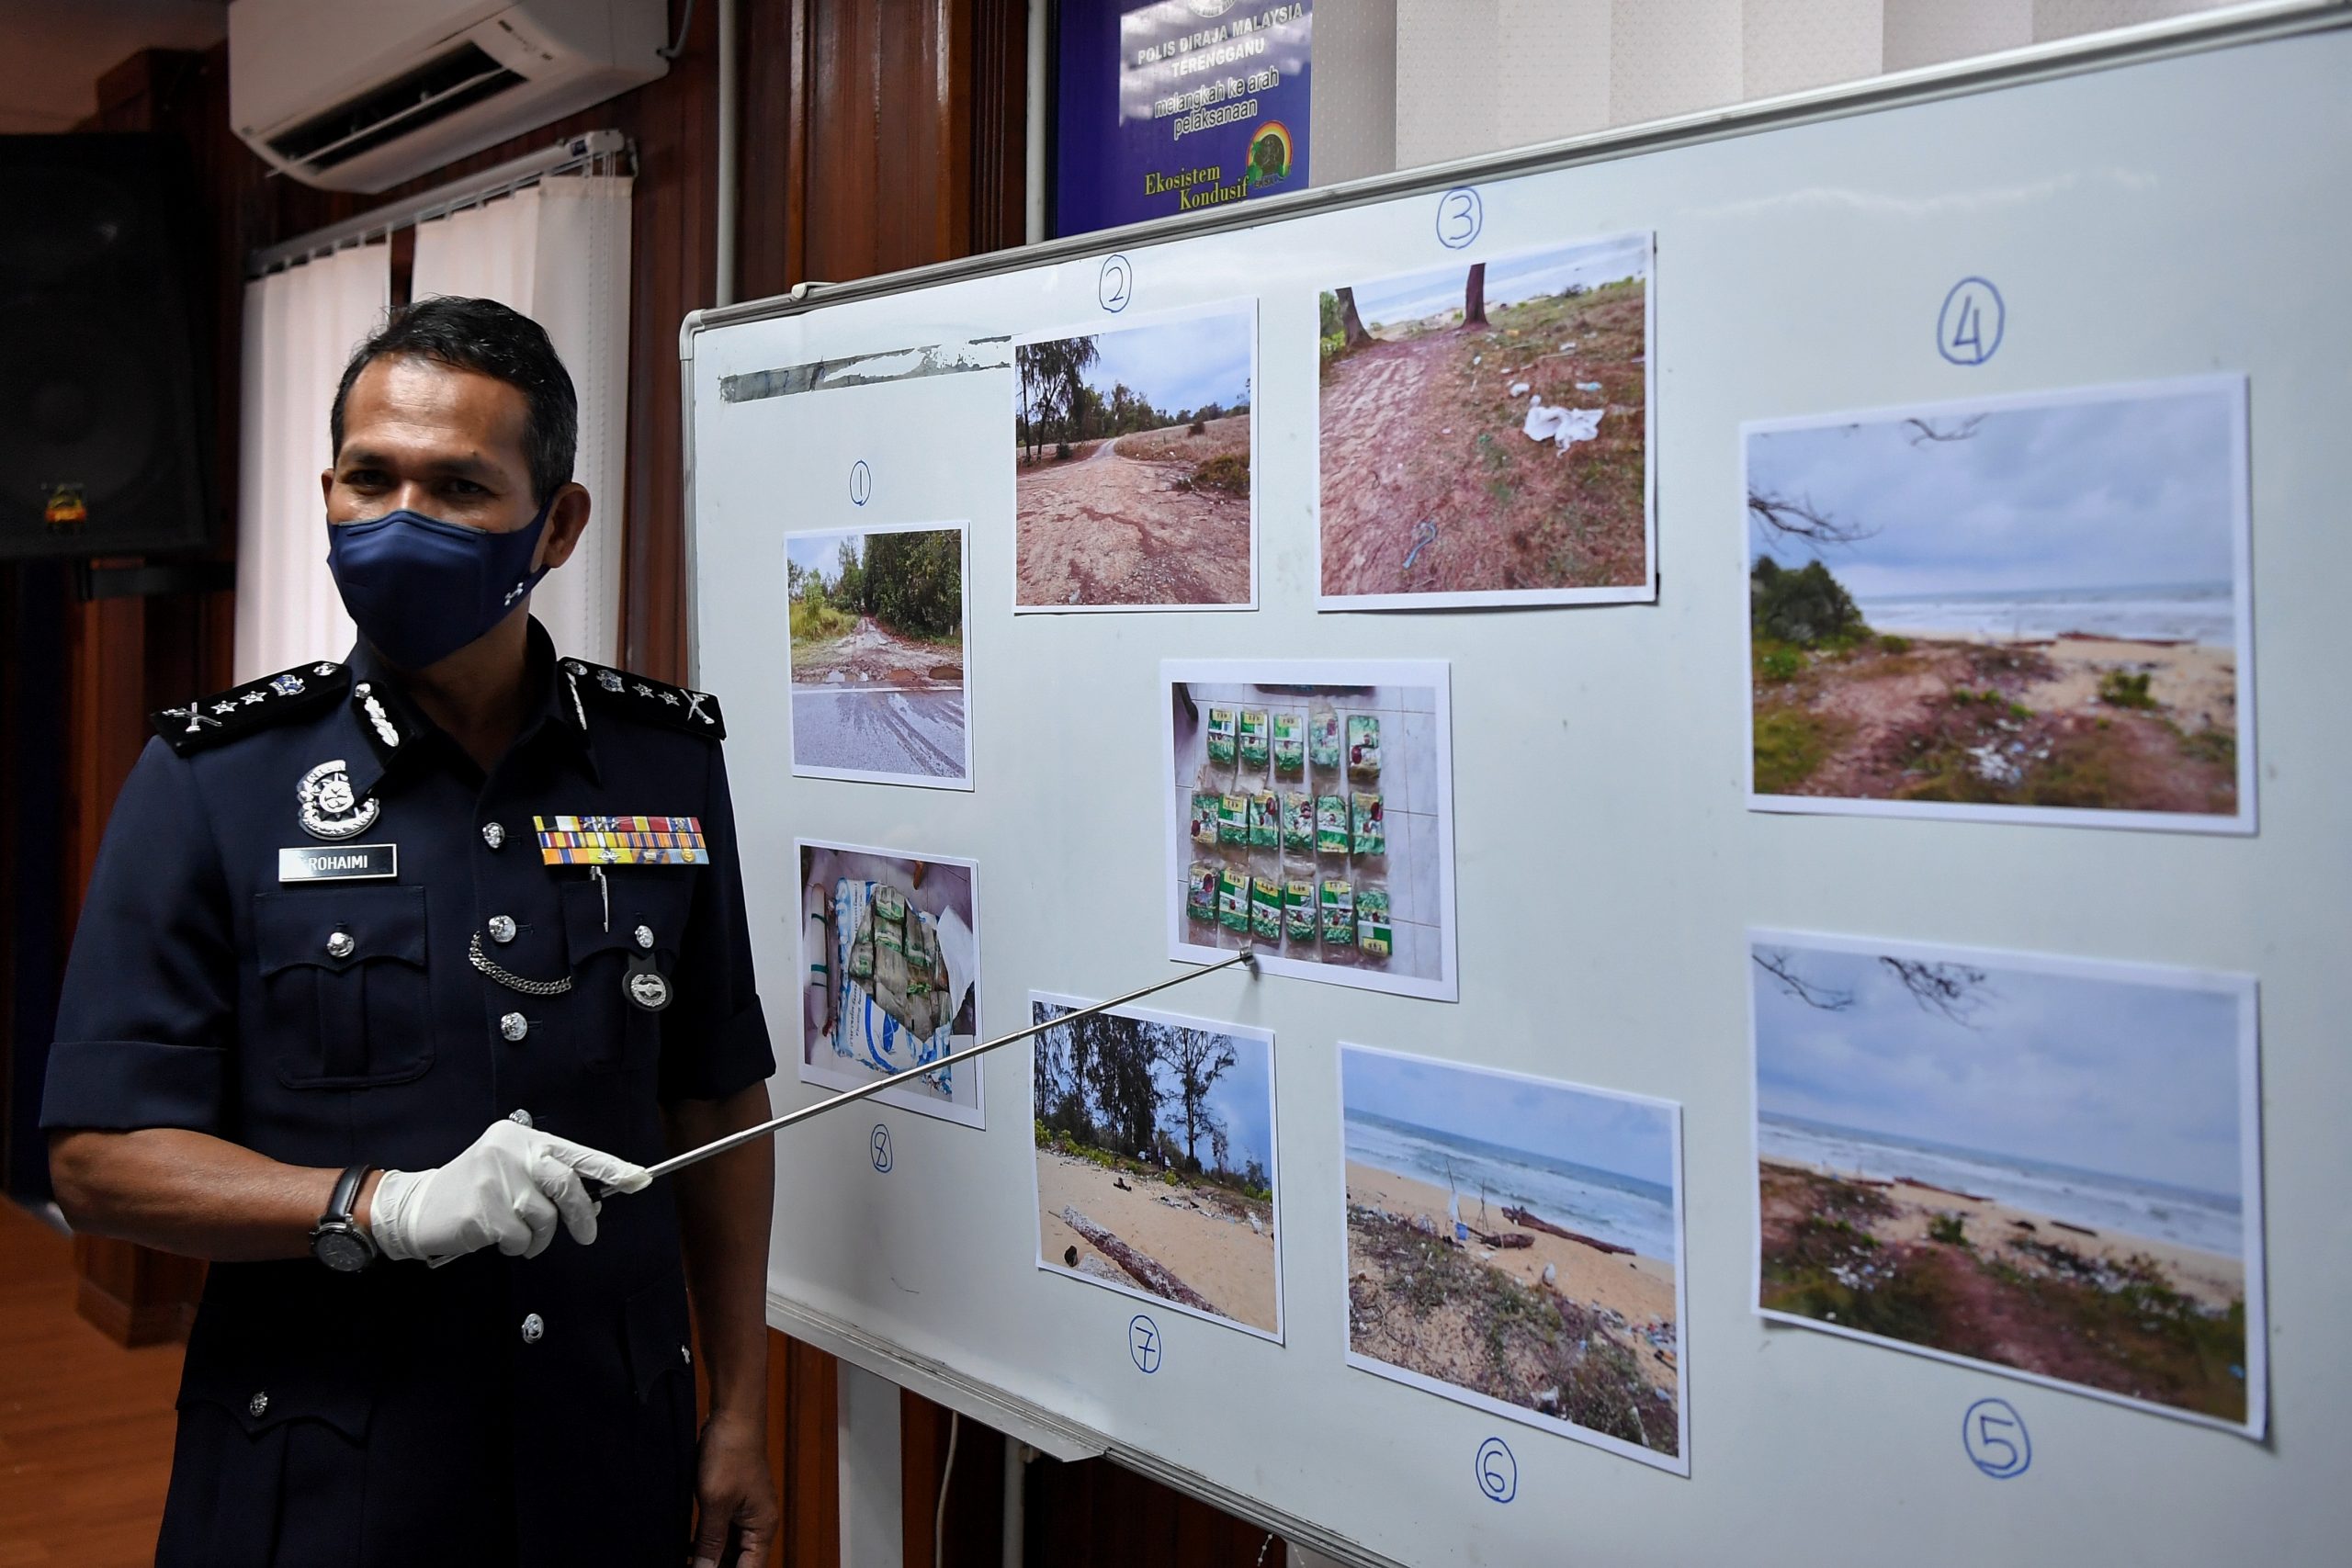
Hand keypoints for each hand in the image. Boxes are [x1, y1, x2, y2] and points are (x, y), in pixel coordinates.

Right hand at [368, 1119, 649, 1263]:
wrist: (418, 1206)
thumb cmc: (475, 1191)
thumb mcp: (512, 1173)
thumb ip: (550, 1181)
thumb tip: (593, 1203)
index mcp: (522, 1139)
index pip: (576, 1152)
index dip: (611, 1168)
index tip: (640, 1179)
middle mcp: (510, 1152)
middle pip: (567, 1184)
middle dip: (582, 1214)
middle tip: (587, 1235)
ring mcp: (495, 1180)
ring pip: (545, 1218)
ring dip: (539, 1237)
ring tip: (518, 1235)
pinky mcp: (482, 1210)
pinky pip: (521, 1238)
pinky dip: (517, 1246)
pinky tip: (496, 1238)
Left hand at [689, 1408, 776, 1567]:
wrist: (733, 1416)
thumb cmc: (731, 1453)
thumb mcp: (716, 1502)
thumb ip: (710, 1541)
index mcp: (762, 1527)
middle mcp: (758, 1523)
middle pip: (739, 1562)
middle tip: (688, 1567)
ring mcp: (745, 1513)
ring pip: (728, 1550)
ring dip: (708, 1558)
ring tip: (684, 1562)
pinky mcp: (732, 1502)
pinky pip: (721, 1533)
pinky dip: (705, 1543)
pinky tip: (686, 1549)